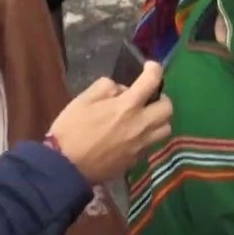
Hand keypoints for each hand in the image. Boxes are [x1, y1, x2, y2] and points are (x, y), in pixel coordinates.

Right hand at [47, 63, 171, 183]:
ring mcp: (142, 144)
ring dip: (159, 119)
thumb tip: (122, 90)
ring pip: (166, 128)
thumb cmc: (71, 130)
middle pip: (167, 108)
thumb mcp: (82, 100)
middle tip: (148, 98)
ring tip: (145, 117)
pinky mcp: (137, 159)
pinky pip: (153, 143)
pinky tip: (135, 135)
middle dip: (161, 99)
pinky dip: (149, 135)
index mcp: (128, 106)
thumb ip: (106, 88)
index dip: (154, 70)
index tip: (150, 67)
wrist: (65, 167)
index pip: (151, 81)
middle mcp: (141, 124)